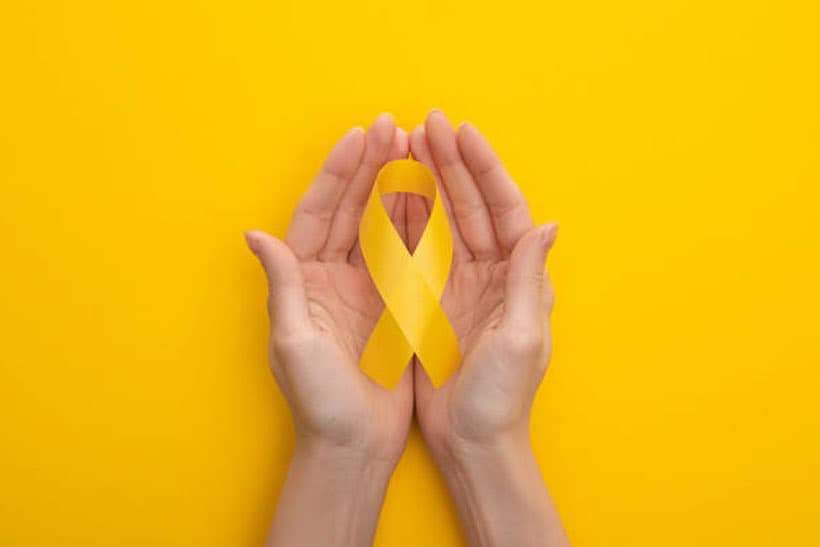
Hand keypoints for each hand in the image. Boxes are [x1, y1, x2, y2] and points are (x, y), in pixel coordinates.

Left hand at [246, 114, 416, 545]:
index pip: (318, 213)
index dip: (338, 174)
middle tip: (394, 126)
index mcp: (304, 280)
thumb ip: (282, 286)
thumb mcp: (294, 342)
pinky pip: (406, 253)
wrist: (353, 445)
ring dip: (395, 186)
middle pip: (351, 209)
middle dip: (370, 166)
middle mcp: (331, 277)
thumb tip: (256, 234)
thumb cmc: (317, 401)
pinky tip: (431, 194)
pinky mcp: (392, 304)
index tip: (360, 137)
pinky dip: (417, 223)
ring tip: (414, 147)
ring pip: (380, 224)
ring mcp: (364, 288)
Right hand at [408, 111, 568, 546]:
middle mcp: (490, 274)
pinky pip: (417, 249)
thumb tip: (548, 225)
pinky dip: (406, 218)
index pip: (504, 209)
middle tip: (427, 123)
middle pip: (471, 205)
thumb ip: (529, 280)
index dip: (484, 169)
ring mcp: (458, 284)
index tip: (461, 133)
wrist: (472, 442)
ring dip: (427, 181)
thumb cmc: (501, 397)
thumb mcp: (521, 338)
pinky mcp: (430, 300)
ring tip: (407, 144)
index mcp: (517, 278)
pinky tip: (392, 191)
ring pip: (443, 220)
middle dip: (451, 163)